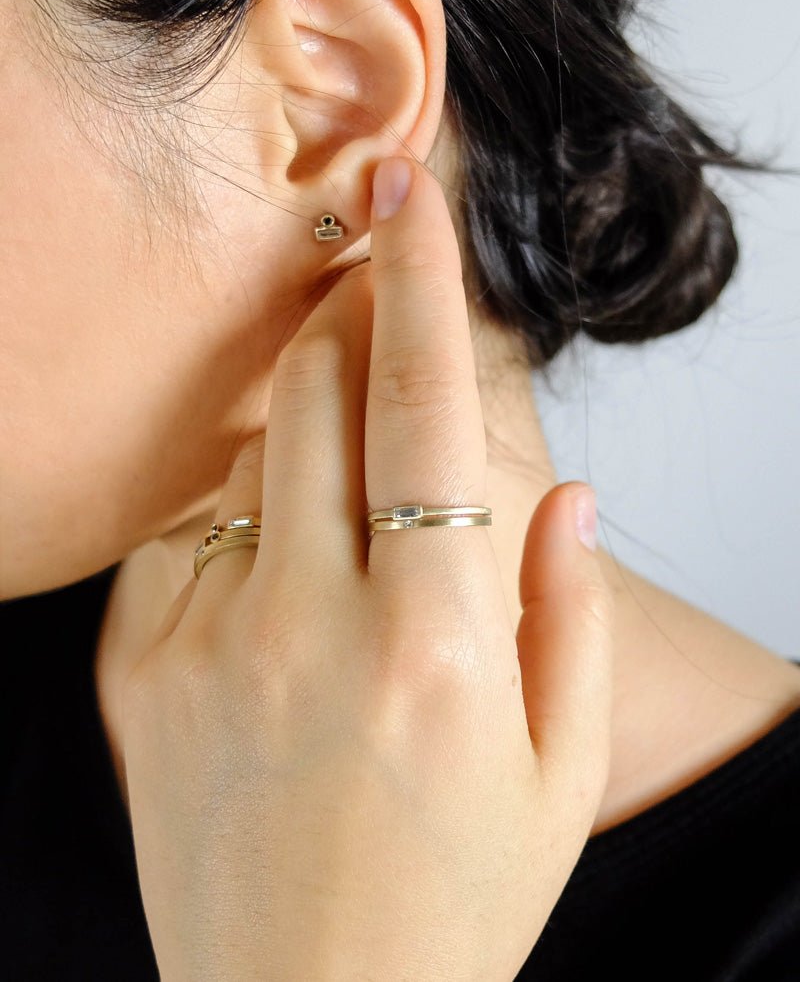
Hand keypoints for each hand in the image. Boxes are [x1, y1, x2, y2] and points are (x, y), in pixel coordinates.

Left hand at [118, 157, 614, 980]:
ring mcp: (205, 646)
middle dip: (349, 319)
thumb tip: (556, 494)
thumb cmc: (450, 902)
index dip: (418, 279)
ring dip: (299, 414)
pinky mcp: (134, 673)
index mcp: (437, 647)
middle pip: (316, 394)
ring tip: (344, 482)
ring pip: (248, 451)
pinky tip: (281, 573)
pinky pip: (186, 534)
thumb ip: (573, 615)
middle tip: (374, 294)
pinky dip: (240, 513)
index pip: (422, 408)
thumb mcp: (560, 773)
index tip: (407, 188)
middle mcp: (310, 628)